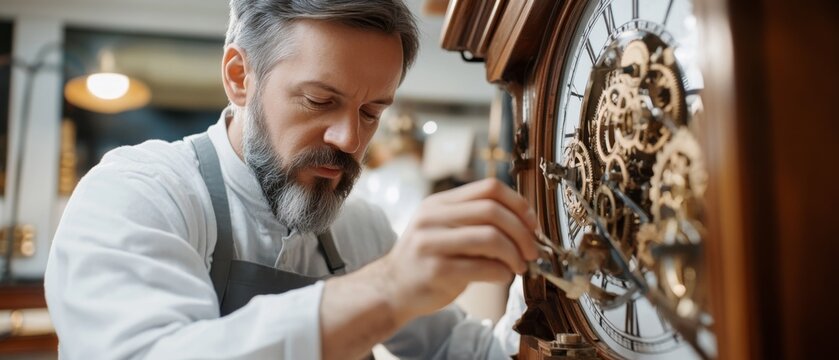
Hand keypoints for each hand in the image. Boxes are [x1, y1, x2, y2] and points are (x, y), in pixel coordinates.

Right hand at [380, 178, 538, 322]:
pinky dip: (502, 273)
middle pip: (492, 211)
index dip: (518, 204)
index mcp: (439, 203)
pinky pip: (482, 267)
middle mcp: (433, 217)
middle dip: (522, 232)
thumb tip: (526, 223)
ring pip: (490, 238)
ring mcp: (432, 243)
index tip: (532, 224)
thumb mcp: (444, 229)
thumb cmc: (429, 259)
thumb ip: (476, 220)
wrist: (392, 288)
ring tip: (518, 266)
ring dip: (514, 254)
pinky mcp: (436, 270)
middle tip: (532, 251)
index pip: (489, 188)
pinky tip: (502, 276)